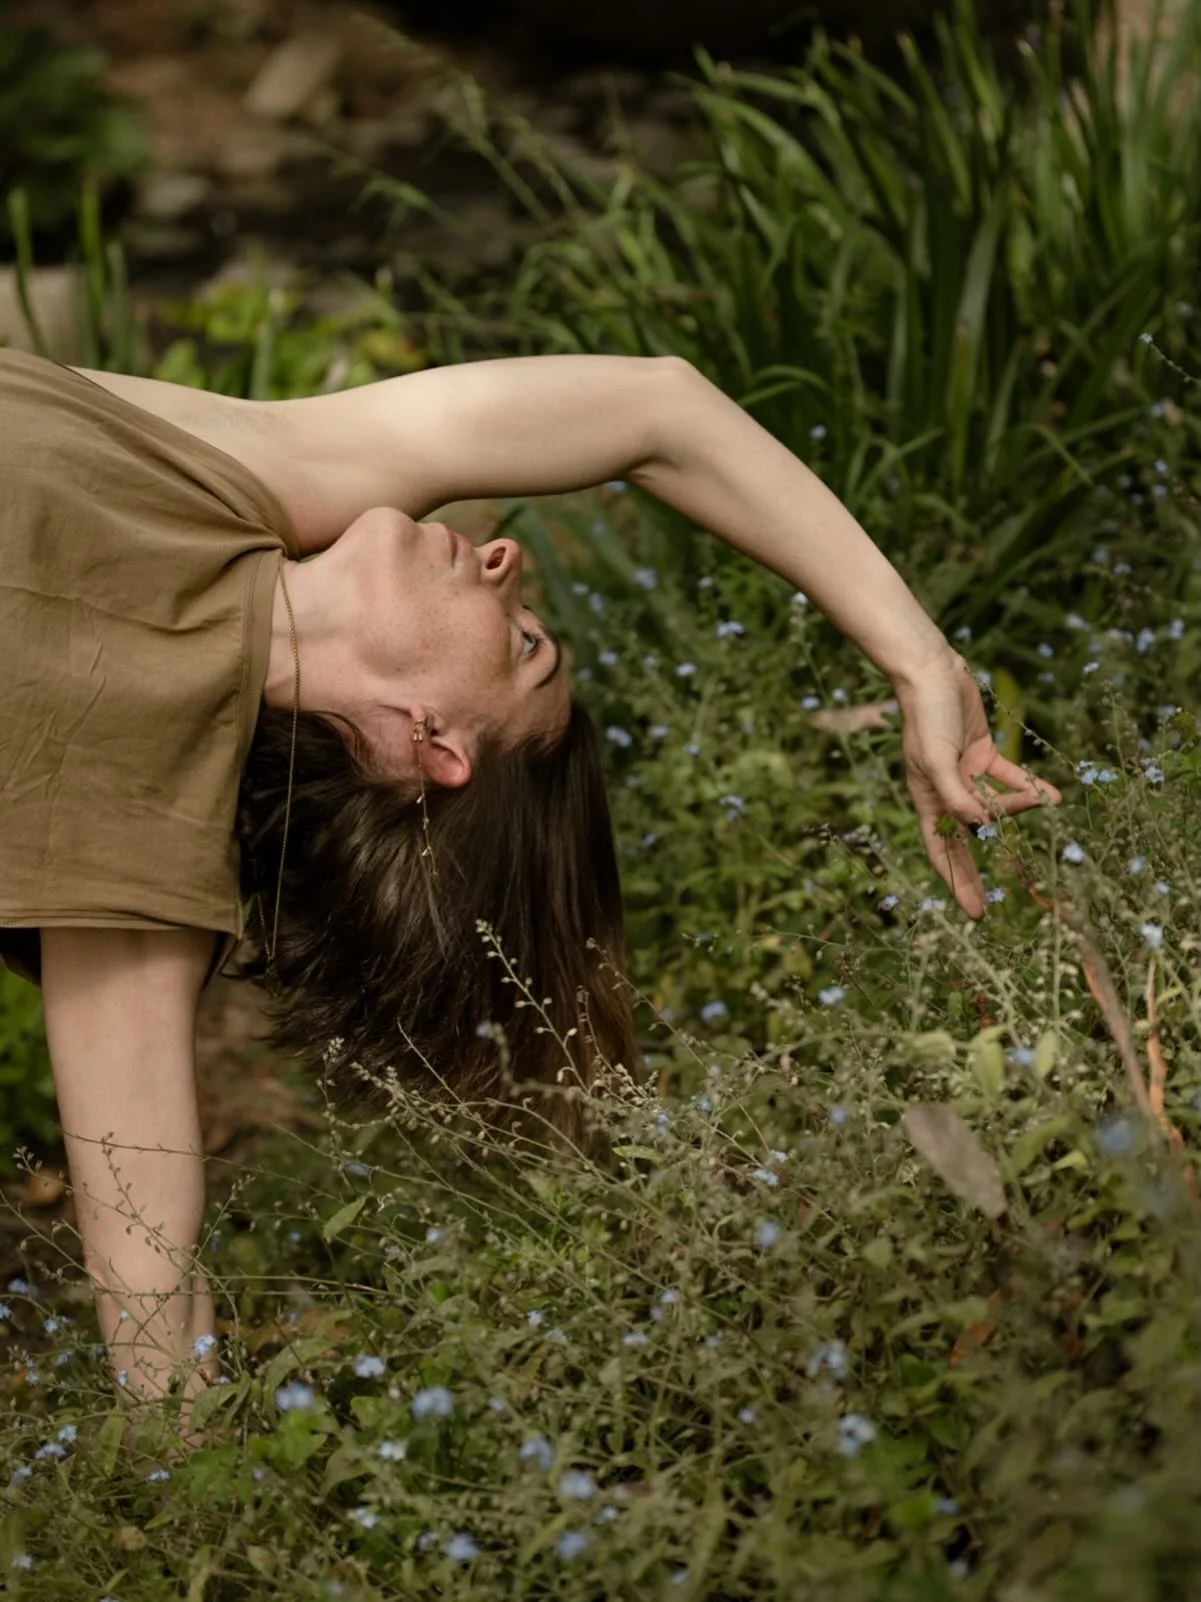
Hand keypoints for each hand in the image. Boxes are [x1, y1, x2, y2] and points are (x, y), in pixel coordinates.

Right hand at [893, 654, 1062, 917]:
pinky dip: (1029, 786)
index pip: (941, 850)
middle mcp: (945, 791)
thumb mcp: (936, 758)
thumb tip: (979, 828)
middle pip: (964, 841)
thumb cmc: (927, 716)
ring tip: (1044, 805)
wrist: (933, 672)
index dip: (955, 881)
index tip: (973, 911)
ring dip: (1018, 810)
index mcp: (928, 798)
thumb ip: (956, 795)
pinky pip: (1009, 778)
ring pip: (994, 805)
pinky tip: (1053, 795)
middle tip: (990, 908)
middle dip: (977, 872)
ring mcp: (964, 773)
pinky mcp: (982, 753)